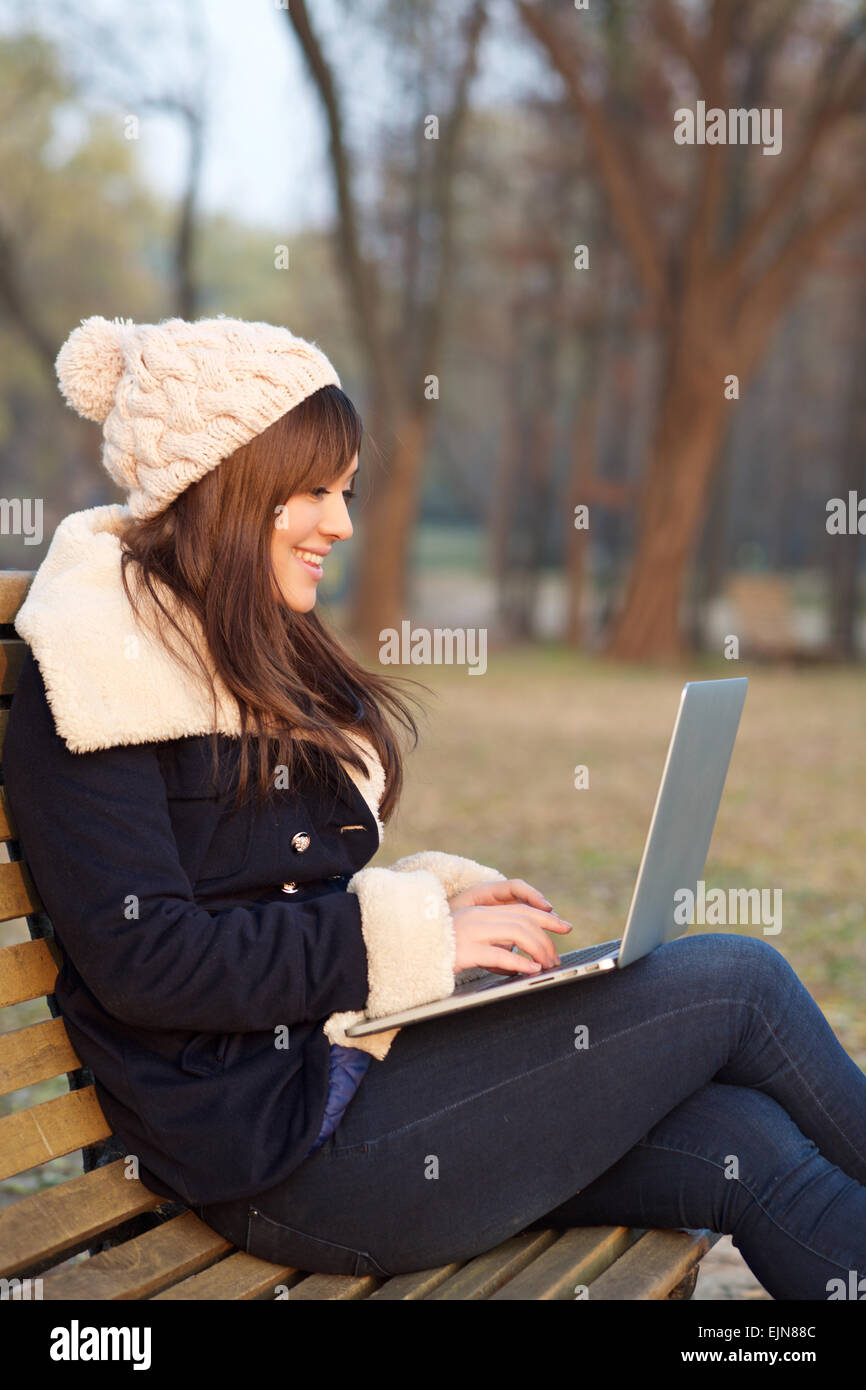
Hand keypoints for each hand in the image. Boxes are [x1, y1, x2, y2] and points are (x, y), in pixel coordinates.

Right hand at [447, 878, 571, 975]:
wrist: (407, 952)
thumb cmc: (439, 952)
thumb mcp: (471, 944)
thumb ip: (494, 946)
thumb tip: (522, 963)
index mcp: (481, 912)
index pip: (521, 909)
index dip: (546, 917)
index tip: (565, 926)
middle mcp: (479, 917)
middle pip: (524, 921)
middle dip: (546, 939)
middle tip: (557, 958)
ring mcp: (472, 932)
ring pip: (517, 934)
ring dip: (538, 950)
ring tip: (548, 966)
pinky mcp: (464, 950)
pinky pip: (498, 955)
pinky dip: (519, 962)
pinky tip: (531, 970)